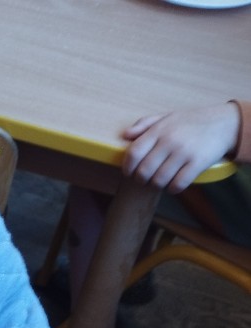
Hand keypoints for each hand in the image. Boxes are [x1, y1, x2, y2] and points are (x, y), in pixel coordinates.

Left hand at [121, 102, 241, 192]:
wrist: (223, 123)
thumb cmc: (191, 122)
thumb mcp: (168, 117)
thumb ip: (145, 124)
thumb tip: (125, 135)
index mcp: (159, 130)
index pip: (133, 153)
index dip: (127, 167)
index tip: (130, 172)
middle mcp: (170, 141)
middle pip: (144, 171)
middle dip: (142, 180)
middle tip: (147, 179)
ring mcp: (184, 152)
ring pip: (159, 181)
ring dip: (158, 185)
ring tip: (162, 180)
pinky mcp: (197, 163)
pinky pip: (177, 185)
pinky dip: (172, 188)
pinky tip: (175, 183)